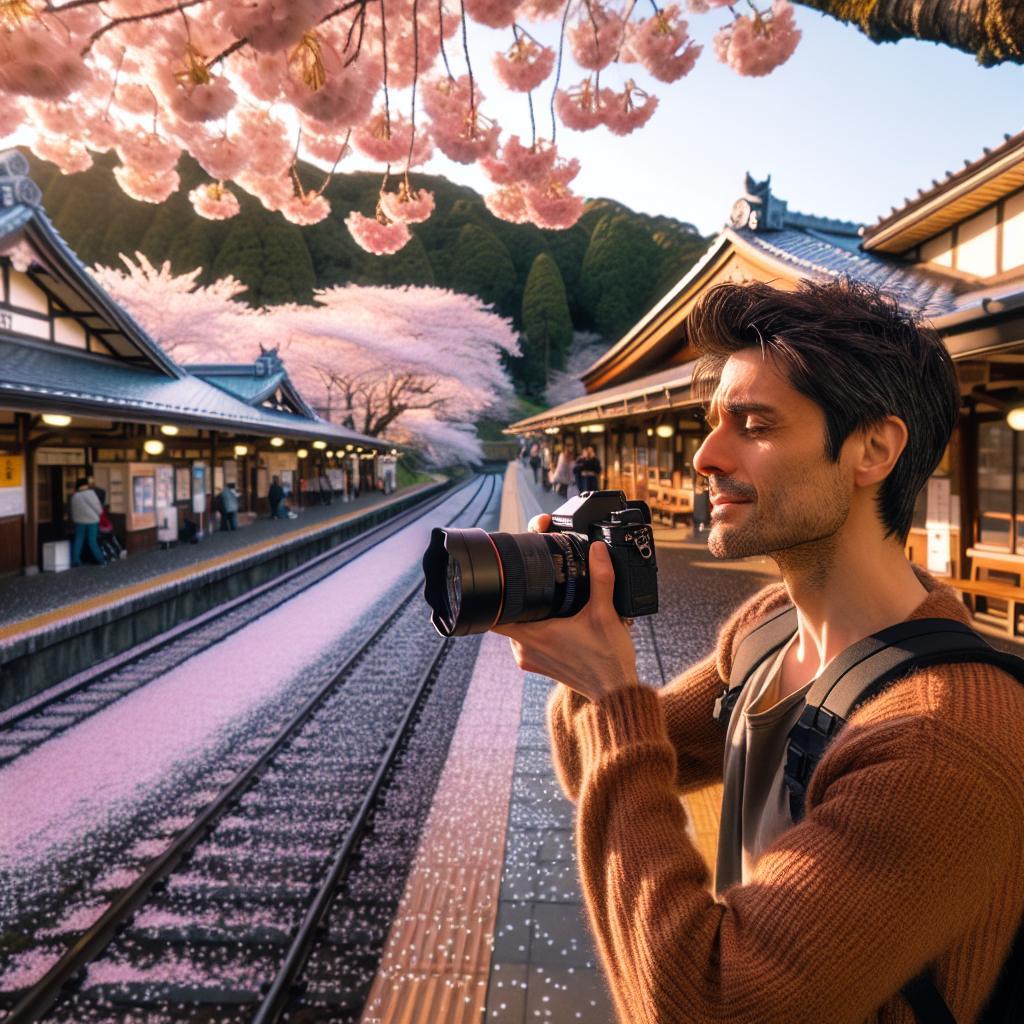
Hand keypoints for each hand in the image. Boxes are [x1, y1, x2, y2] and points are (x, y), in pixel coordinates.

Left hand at [493, 514, 640, 701]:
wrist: (615, 690)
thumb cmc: (608, 658)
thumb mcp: (606, 614)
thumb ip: (600, 578)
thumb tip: (597, 549)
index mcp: (535, 635)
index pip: (494, 613)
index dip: (497, 593)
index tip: (506, 577)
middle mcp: (525, 649)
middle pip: (505, 616)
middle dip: (516, 598)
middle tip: (532, 580)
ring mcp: (529, 659)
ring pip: (515, 627)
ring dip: (525, 613)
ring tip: (544, 598)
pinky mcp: (537, 664)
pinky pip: (526, 640)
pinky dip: (533, 627)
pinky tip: (552, 618)